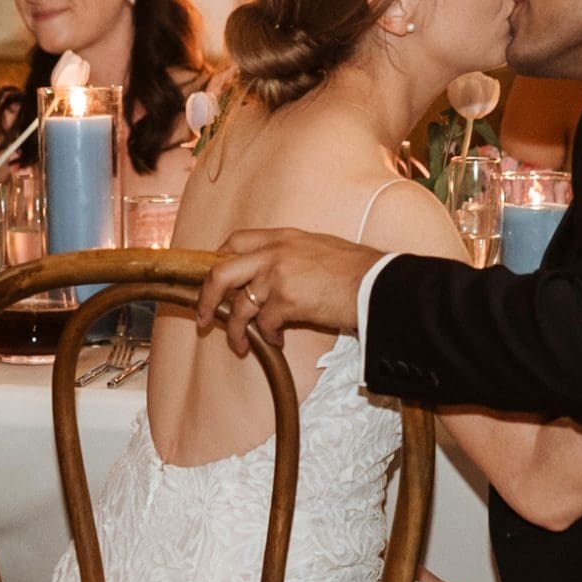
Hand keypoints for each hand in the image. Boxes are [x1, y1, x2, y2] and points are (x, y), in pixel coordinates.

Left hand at [196, 227, 379, 354]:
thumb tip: (271, 276)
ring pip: (239, 307)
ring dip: (235, 330)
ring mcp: (278, 275)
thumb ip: (291, 256)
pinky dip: (268, 338)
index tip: (215, 281)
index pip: (236, 241)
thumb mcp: (318, 249)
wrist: (378, 283)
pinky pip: (264, 324)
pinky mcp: (287, 300)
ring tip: (241, 344)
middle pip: (220, 273)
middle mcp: (275, 252)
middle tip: (203, 317)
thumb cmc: (356, 270)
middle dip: (206, 298)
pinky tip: (279, 343)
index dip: (218, 261)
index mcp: (282, 237)